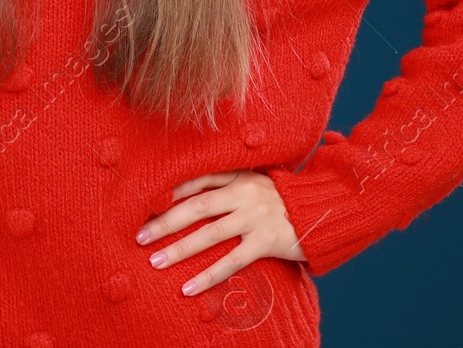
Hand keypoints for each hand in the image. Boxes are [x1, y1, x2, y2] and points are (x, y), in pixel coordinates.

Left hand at [135, 170, 305, 296]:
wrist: (323, 209)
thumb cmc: (283, 198)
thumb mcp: (256, 182)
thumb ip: (229, 185)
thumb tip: (190, 198)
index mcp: (238, 175)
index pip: (196, 180)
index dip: (169, 191)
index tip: (144, 203)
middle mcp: (243, 193)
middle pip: (196, 206)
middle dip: (165, 221)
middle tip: (139, 236)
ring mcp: (254, 217)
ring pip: (209, 233)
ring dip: (179, 248)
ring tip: (155, 261)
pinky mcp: (265, 241)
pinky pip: (232, 261)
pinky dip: (208, 275)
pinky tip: (188, 287)